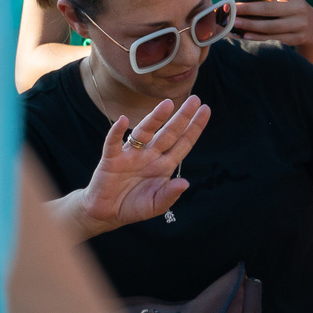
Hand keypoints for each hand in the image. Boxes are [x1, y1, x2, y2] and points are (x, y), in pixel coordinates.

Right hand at [69, 97, 209, 235]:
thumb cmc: (133, 206)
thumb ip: (170, 195)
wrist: (107, 213)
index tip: (206, 110)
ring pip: (145, 132)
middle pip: (169, 133)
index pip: (183, 143)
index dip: (194, 128)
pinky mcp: (111, 159)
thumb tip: (185, 183)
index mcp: (164, 165)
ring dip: (155, 118)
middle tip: (195, 99)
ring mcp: (131, 155)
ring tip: (167, 104)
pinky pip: (114, 143)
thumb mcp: (156, 205)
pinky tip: (124, 121)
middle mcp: (150, 156)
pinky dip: (117, 131)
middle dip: (182, 117)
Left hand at [225, 0, 312, 49]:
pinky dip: (259, 37)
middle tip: (233, 10)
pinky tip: (246, 35)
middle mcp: (299, 7)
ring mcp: (300, 24)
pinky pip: (275, 38)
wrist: (310, 24)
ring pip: (272, 26)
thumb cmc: (286, 6)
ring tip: (235, 23)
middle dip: (249, 9)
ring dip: (251, 25)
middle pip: (270, 9)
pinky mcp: (298, 37)